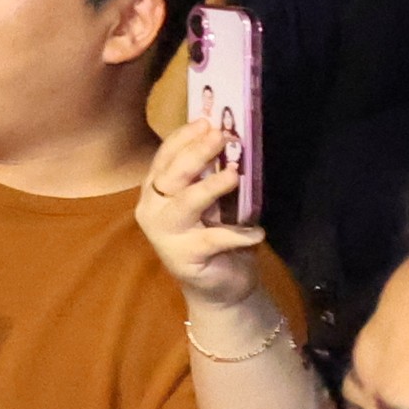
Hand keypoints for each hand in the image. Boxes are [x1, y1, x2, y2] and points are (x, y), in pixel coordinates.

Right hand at [133, 116, 276, 322]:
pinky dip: (237, 234)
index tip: (207, 120)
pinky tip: (256, 232)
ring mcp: (165, 234)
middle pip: (172, 175)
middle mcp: (152, 208)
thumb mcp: (211, 202)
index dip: (184, 137)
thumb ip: (211, 175)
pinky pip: (214, 239)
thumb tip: (229, 139)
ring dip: (210, 187)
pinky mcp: (184, 257)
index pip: (165, 157)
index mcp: (156, 190)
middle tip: (221, 137)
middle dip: (196, 153)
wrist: (218, 287)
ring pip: (186, 202)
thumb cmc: (214, 236)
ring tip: (234, 175)